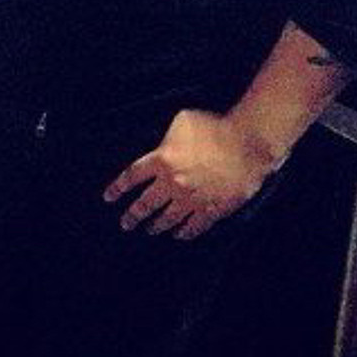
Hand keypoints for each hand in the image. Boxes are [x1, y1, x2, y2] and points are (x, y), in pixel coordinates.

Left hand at [102, 108, 274, 240]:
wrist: (247, 144)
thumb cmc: (215, 126)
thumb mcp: (183, 121)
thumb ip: (167, 136)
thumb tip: (163, 146)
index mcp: (163, 159)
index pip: (132, 176)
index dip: (118, 188)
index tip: (108, 198)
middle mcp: (173, 183)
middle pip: (146, 204)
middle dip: (133, 216)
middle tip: (125, 224)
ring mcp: (193, 199)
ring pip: (169, 219)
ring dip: (157, 226)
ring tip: (151, 231)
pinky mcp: (212, 210)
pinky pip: (195, 226)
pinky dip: (185, 232)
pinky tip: (180, 235)